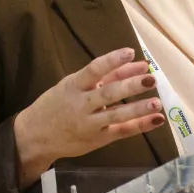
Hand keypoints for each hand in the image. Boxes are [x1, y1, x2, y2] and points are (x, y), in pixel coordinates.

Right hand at [12, 47, 166, 187]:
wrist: (36, 136)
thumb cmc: (56, 104)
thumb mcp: (73, 85)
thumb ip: (104, 75)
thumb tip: (136, 63)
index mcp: (73, 86)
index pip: (93, 70)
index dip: (112, 60)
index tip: (130, 52)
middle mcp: (81, 105)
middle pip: (108, 94)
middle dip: (130, 86)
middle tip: (150, 78)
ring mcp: (90, 124)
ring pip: (116, 115)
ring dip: (138, 108)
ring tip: (157, 102)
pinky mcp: (98, 140)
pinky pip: (122, 132)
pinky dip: (140, 126)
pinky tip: (156, 119)